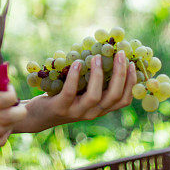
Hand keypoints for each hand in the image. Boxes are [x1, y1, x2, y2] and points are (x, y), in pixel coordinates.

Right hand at [0, 65, 27, 149]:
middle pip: (4, 118)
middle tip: (16, 104)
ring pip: (0, 131)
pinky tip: (2, 128)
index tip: (9, 89)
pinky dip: (1, 138)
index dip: (12, 96)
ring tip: (10, 114)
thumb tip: (7, 80)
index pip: (1, 100)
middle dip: (18, 111)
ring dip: (11, 123)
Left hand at [22, 52, 136, 131]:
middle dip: (120, 74)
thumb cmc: (63, 97)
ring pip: (95, 96)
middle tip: (120, 55)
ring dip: (98, 74)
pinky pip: (70, 92)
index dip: (131, 82)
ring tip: (97, 57)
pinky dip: (74, 76)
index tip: (132, 63)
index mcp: (101, 109)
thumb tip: (105, 53)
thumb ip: (94, 81)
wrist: (37, 115)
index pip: (124, 100)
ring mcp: (77, 112)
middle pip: (114, 96)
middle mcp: (92, 113)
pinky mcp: (60, 108)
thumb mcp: (82, 91)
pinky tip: (77, 62)